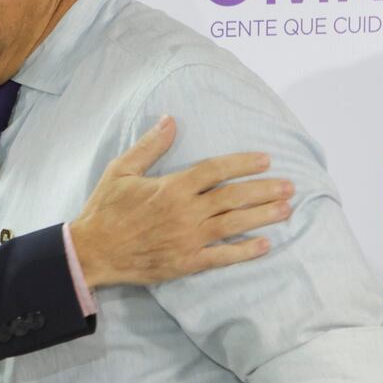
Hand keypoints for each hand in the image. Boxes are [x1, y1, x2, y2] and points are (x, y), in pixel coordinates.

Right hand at [67, 115, 292, 286]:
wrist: (92, 251)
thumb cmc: (105, 209)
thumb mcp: (121, 170)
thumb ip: (149, 146)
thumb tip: (170, 120)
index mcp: (171, 187)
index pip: (215, 170)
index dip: (242, 164)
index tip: (265, 160)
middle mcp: (185, 212)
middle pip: (233, 197)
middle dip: (264, 190)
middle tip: (289, 186)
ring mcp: (188, 239)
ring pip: (233, 224)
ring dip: (262, 216)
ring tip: (286, 209)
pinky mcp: (186, 262)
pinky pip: (222, 257)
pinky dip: (244, 251)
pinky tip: (264, 245)